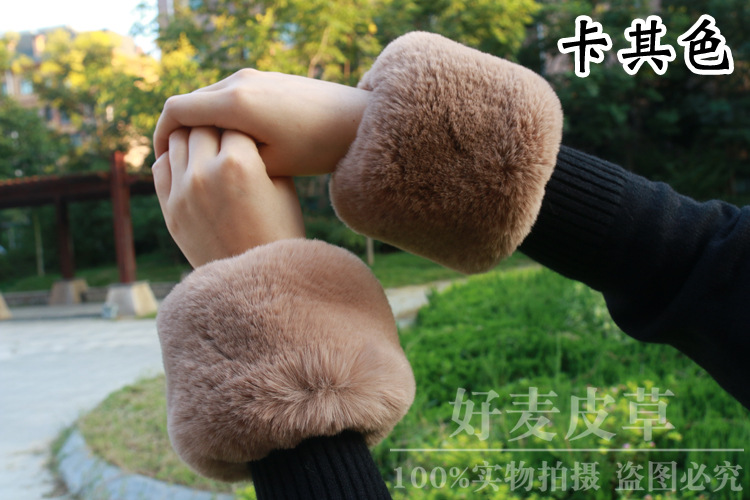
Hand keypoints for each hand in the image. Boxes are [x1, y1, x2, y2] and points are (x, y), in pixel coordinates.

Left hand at [152, 127, 304, 267]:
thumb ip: (262, 154)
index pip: (234, 120)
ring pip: (178, 140)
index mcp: (240, 163)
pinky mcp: (171, 209)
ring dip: (193, 137)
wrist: (259, 281)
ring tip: (208, 143)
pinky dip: (174, 158)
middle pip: (202, 125)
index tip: (250, 127)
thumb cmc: (280, 231)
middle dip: (217, 125)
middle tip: (228, 131)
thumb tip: (244, 129)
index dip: (244, 122)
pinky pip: (162, 166)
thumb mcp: (283, 187)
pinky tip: (190, 162)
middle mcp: (205, 172)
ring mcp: (183, 191)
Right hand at [153, 70, 369, 176]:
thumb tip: (199, 163)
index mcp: (235, 103)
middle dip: (177, 132)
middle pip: (189, 102)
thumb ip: (227, 159)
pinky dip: (219, 115)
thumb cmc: (316, 149)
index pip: (175, 111)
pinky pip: (229, 95)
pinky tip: (229, 141)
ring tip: (201, 155)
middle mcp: (239, 81)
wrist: (357, 120)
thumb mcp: (267, 164)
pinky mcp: (267, 79)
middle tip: (175, 163)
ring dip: (200, 123)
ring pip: (209, 97)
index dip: (160, 137)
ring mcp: (254, 76)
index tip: (159, 161)